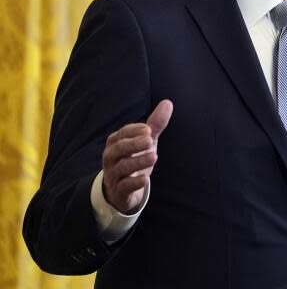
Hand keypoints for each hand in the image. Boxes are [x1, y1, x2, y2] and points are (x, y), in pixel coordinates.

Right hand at [102, 99, 172, 213]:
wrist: (122, 189)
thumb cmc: (134, 159)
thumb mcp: (146, 141)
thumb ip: (155, 124)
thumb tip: (168, 103)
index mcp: (116, 142)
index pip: (122, 134)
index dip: (134, 131)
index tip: (148, 129)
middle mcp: (111, 157)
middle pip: (119, 149)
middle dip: (134, 144)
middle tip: (150, 140)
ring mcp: (113, 174)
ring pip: (122, 167)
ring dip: (137, 161)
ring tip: (154, 156)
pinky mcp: (118, 190)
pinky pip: (123, 186)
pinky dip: (134, 183)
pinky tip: (145, 179)